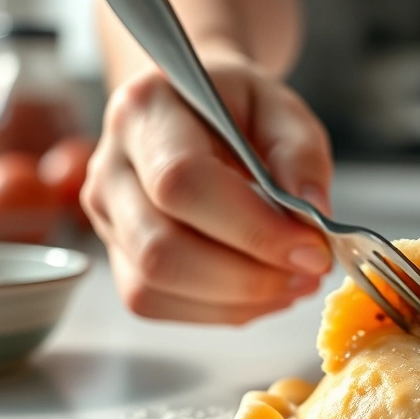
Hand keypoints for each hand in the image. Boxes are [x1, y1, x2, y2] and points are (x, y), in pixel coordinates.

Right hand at [82, 51, 333, 324]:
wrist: (195, 112)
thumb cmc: (238, 109)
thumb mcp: (282, 110)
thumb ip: (301, 156)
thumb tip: (312, 213)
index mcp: (146, 109)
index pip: (182, 182)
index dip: (251, 228)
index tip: (312, 249)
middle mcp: (110, 166)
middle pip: (160, 249)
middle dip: (247, 277)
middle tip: (310, 272)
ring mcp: (107, 217)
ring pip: (154, 286)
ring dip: (238, 300)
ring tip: (295, 282)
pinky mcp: (119, 257)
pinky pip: (160, 303)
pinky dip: (222, 310)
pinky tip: (264, 291)